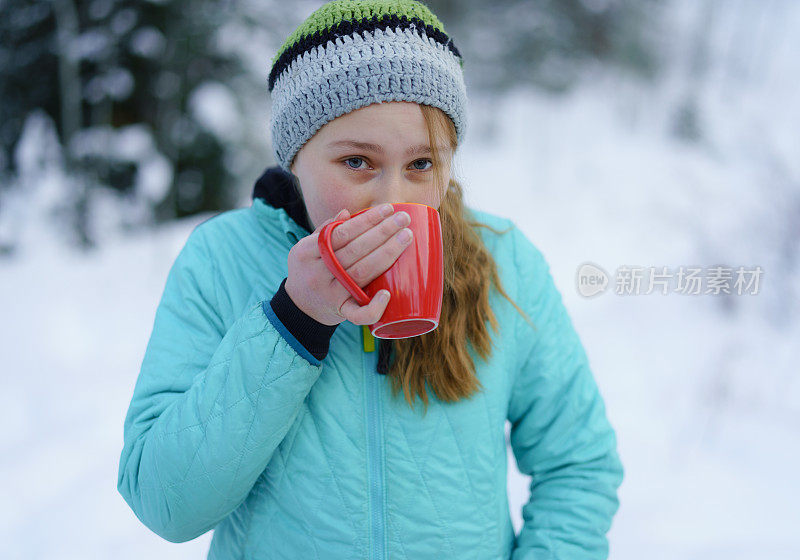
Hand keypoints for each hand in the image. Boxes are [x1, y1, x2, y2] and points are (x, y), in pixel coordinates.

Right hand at [284, 203, 413, 325]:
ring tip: (406, 237)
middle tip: (403, 218)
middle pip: (355, 250)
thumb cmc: (308, 270)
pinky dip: (373, 307)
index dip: (365, 220)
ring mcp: (330, 294)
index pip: (340, 233)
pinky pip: (357, 314)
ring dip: (387, 254)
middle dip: (382, 232)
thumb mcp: (306, 249)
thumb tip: (347, 212)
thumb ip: (325, 231)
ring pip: (361, 273)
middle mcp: (318, 272)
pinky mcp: (340, 312)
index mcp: (307, 252)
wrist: (298, 308)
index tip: (387, 209)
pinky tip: (388, 294)